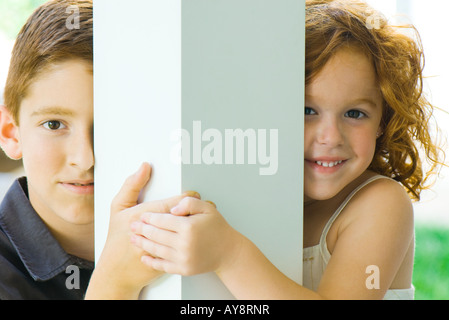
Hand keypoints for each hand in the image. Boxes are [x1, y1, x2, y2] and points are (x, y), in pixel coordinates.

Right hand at [85, 163, 198, 298]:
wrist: (116, 272)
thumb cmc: (117, 237)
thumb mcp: (118, 208)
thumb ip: (132, 185)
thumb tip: (144, 166)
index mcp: (142, 216)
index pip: (170, 203)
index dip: (185, 198)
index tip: (193, 194)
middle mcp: (153, 232)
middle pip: (181, 217)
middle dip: (195, 210)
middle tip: (204, 204)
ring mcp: (160, 249)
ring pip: (186, 234)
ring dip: (199, 225)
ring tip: (206, 217)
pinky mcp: (167, 262)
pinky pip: (186, 249)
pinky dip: (195, 242)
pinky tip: (199, 236)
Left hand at [130, 197, 243, 276]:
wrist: (227, 251)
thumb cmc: (217, 228)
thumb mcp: (206, 208)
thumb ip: (189, 202)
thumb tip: (172, 208)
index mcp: (188, 227)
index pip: (162, 220)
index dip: (150, 217)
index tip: (143, 215)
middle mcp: (185, 244)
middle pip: (156, 235)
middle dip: (142, 230)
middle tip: (133, 226)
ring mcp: (184, 258)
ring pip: (157, 250)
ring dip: (143, 244)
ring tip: (134, 238)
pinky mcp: (183, 269)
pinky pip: (163, 265)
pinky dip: (151, 261)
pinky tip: (145, 256)